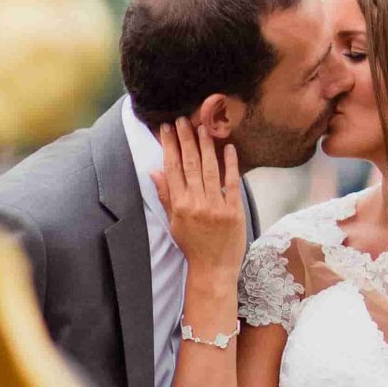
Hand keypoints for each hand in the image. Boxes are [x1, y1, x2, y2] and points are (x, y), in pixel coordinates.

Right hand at [152, 120, 245, 278]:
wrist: (213, 267)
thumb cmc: (193, 244)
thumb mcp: (174, 222)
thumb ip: (166, 195)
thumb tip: (154, 170)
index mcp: (179, 205)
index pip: (172, 169)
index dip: (169, 146)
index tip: (167, 128)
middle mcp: (195, 203)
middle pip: (189, 164)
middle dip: (186, 139)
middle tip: (183, 119)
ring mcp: (215, 206)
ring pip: (209, 169)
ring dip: (206, 146)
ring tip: (204, 126)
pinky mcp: (234, 210)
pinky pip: (231, 182)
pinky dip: (230, 164)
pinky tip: (228, 147)